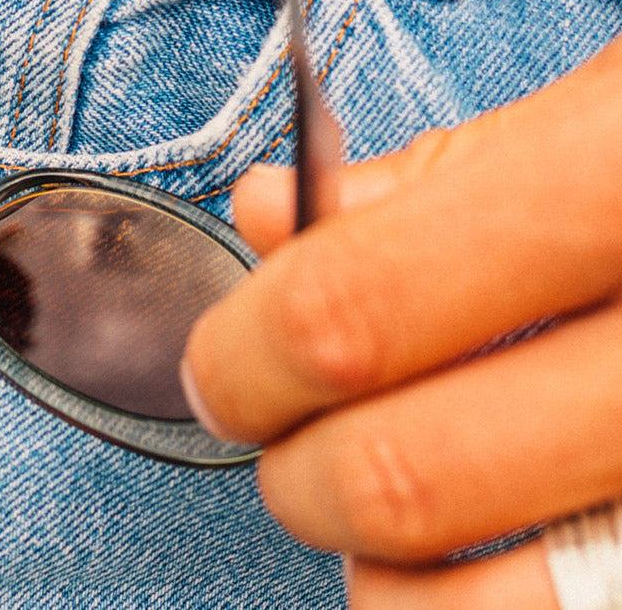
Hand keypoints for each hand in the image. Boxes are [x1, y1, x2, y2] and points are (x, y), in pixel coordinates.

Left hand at [182, 35, 621, 607]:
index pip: (361, 308)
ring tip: (400, 528)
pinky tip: (511, 558)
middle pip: (410, 479)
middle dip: (303, 482)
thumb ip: (450, 169)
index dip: (248, 353)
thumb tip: (268, 218)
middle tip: (289, 453)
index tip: (226, 371)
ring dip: (398, 589)